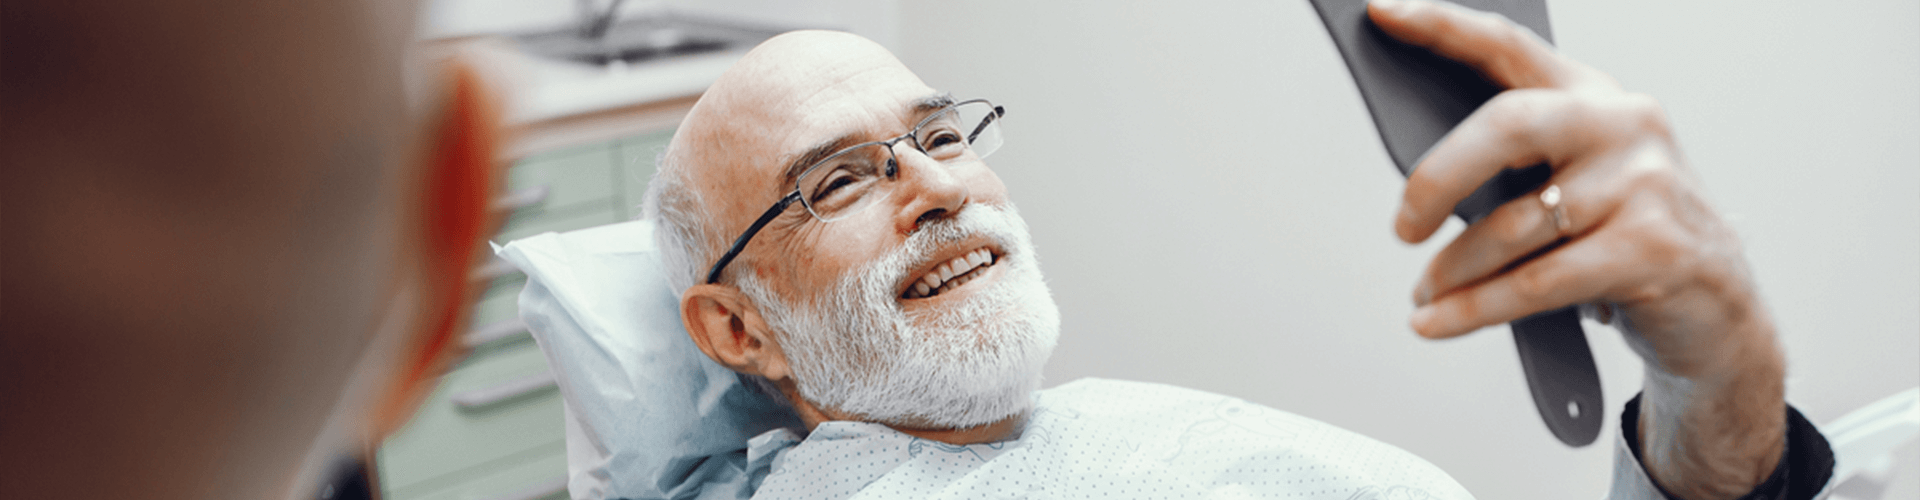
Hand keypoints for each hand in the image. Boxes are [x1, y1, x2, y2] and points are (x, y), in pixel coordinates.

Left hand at [1367, 1, 1785, 497]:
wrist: (1718, 308)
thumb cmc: (1626, 238)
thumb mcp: (1576, 184)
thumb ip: (1514, 166)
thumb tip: (1420, 186)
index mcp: (1593, 96)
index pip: (1508, 46)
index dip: (1442, 25)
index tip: (1382, 12)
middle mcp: (1623, 124)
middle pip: (1506, 125)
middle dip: (1438, 177)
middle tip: (1403, 227)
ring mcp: (1645, 184)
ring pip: (1513, 224)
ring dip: (1453, 270)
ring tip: (1424, 294)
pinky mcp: (1653, 249)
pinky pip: (1536, 282)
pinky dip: (1474, 308)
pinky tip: (1437, 322)